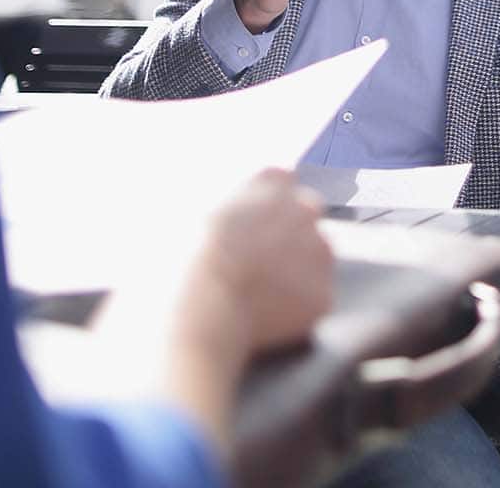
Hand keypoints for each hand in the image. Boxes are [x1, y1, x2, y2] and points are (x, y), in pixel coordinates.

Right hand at [111, 170, 332, 462]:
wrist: (200, 310)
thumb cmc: (177, 258)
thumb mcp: (184, 210)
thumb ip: (216, 201)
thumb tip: (215, 209)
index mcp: (271, 180)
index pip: (279, 181)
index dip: (261, 207)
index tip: (245, 227)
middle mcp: (305, 209)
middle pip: (303, 215)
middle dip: (285, 234)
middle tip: (250, 262)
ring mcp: (318, 252)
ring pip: (313, 257)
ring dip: (293, 270)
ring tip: (251, 294)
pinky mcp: (322, 294)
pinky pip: (311, 299)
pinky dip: (293, 309)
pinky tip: (260, 319)